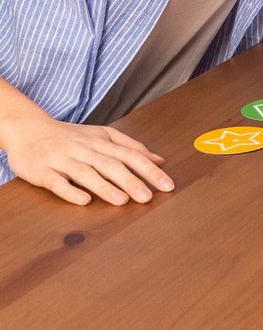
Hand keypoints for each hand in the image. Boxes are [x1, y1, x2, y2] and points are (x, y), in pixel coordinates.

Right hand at [2, 112, 172, 206]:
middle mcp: (85, 150)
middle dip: (132, 181)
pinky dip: (70, 191)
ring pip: (86, 173)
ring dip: (105, 187)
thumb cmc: (71, 136)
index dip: (150, 170)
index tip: (167, 185)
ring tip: (122, 201)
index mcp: (102, 142)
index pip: (131, 155)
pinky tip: (84, 200)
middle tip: (149, 197)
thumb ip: (132, 147)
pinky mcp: (42, 171)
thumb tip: (159, 160)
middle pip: (112, 165)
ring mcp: (63, 160)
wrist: (28, 129)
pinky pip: (57, 182)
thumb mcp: (103, 135)